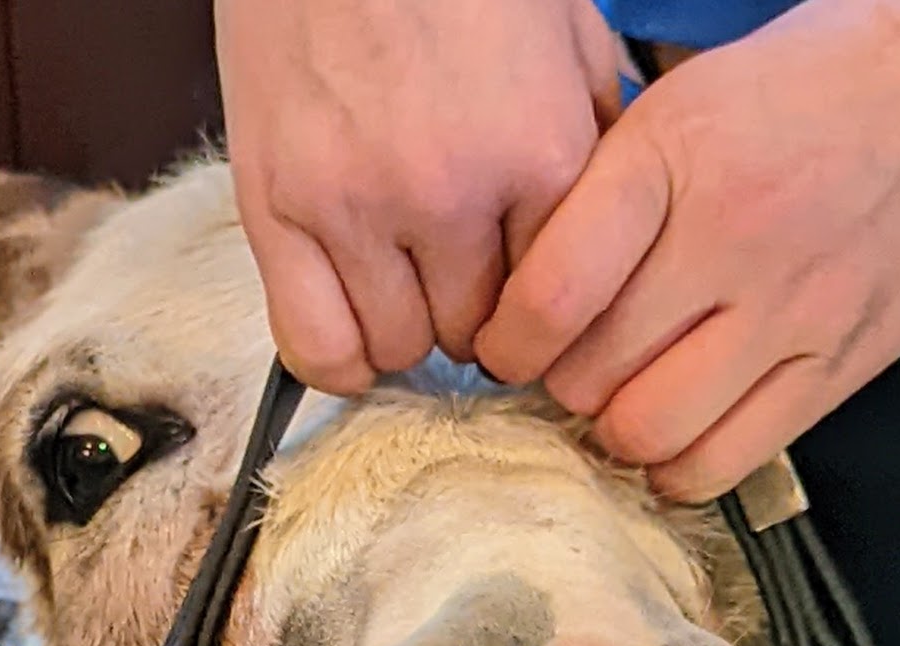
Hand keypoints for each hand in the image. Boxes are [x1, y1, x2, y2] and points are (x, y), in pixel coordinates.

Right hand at [216, 0, 623, 390]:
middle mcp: (451, 195)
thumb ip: (595, 130)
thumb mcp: (565, 28)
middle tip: (457, 273)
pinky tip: (352, 324)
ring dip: (405, 328)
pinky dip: (337, 357)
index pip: (558, 306)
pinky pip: (315, 347)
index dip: (541, 305)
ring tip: (402, 278)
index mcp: (540, 153)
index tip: (522, 289)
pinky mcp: (277, 207)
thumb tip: (622, 226)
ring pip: (399, 347)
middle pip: (477, 337)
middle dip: (473, 316)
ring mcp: (357, 206)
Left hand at [476, 0, 899, 498]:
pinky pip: (724, 461)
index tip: (506, 342)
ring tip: (626, 401)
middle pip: (589, 374)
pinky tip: (679, 437)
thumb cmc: (841, 74)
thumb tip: (541, 272)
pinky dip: (680, 467)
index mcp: (680, 151)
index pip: (550, 291)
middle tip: (572, 368)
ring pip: (648, 432)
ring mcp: (791, 312)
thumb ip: (625, 176)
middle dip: (561, 385)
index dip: (508, 340)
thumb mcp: (708, 87)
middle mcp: (730, 237)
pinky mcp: (838, 368)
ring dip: (618, 434)